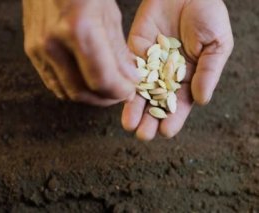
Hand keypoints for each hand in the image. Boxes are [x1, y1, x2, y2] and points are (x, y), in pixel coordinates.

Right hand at [23, 0, 139, 105]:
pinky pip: (52, 81)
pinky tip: (84, 80)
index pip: (101, 80)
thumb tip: (129, 78)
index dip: (120, 91)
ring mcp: (38, 48)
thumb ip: (118, 49)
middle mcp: (53, 43)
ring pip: (65, 91)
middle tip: (120, 91)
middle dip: (105, 98)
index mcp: (78, 29)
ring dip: (88, 96)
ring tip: (104, 88)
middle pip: (81, 92)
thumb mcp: (108, 11)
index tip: (130, 89)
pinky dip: (71, 87)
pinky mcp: (30, 50)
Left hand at [122, 0, 233, 139]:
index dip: (174, 118)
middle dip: (150, 119)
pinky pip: (129, 70)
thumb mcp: (217, 45)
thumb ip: (208, 72)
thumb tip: (201, 100)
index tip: (167, 132)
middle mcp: (167, 75)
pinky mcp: (135, 51)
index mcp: (189, 77)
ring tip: (130, 126)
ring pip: (141, 91)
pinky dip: (125, 84)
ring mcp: (150, 64)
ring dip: (135, 109)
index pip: (181, 103)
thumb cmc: (208, 15)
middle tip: (143, 135)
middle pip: (157, 102)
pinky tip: (122, 99)